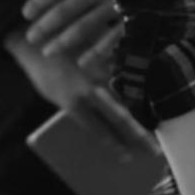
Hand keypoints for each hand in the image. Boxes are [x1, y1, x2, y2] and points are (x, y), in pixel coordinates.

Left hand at [4, 34, 152, 153]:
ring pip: (129, 97)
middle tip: (154, 151)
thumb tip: (99, 122)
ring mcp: (103, 70)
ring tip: (157, 127)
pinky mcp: (108, 55)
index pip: (99, 129)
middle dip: (139, 135)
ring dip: (144, 113)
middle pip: (121, 117)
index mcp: (74, 102)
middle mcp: (92, 88)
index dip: (114, 144)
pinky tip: (153, 98)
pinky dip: (141, 88)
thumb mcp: (54, 95)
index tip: (127, 156)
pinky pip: (128, 74)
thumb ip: (77, 107)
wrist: (36, 37)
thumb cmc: (41, 70)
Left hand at [22, 0, 121, 60]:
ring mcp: (121, 0)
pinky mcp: (139, 13)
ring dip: (64, 40)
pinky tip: (83, 62)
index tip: (26, 14)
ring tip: (47, 52)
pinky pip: (114, 36)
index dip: (40, 0)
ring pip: (86, 25)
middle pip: (67, 8)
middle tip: (31, 38)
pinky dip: (98, 51)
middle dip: (46, 25)